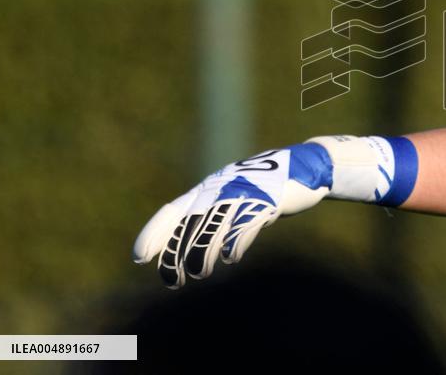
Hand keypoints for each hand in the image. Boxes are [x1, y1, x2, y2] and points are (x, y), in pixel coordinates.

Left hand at [133, 144, 331, 288]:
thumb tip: (186, 244)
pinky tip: (232, 258)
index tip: (140, 257)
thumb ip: (214, 214)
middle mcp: (222, 188)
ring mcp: (245, 192)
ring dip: (204, 251)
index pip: (174, 210)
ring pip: (216, 224)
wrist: (305, 164)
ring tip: (199, 274)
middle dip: (177, 252)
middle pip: (191, 222)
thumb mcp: (235, 196)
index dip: (156, 232)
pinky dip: (238, 240)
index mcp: (210, 188)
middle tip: (172, 281)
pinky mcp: (269, 199)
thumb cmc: (265, 186)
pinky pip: (248, 221)